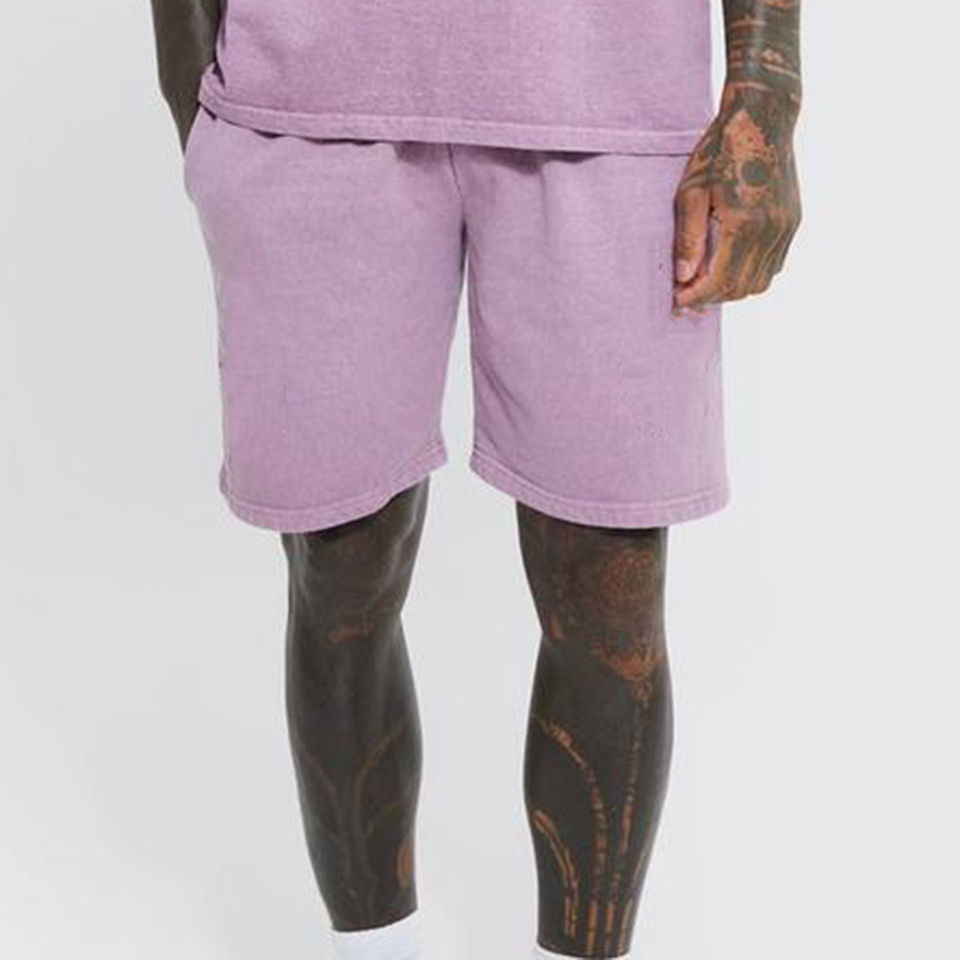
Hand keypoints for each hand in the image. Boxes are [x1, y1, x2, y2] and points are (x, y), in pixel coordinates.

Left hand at [673, 85, 801, 312]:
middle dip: (711, 298)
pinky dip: (751, 274)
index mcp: (743, 224)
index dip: (695, 297)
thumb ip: (688, 238)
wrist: (763, 117)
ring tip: (706, 281)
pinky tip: (731, 264)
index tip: (676, 301)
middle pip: (739, 288)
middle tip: (686, 294)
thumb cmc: (720, 151)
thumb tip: (683, 278)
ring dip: (732, 289)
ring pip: (759, 283)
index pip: (719, 282)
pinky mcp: (793, 223)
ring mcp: (786, 228)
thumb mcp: (692, 191)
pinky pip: (773, 266)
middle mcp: (770, 231)